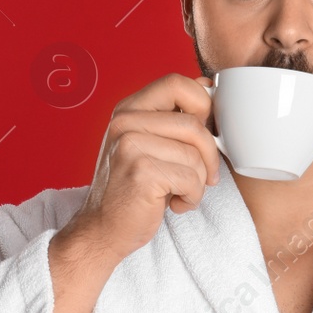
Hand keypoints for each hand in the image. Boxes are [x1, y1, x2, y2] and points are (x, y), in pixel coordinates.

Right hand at [61, 73, 221, 262]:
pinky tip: (173, 204)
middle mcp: (125, 122)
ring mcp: (130, 146)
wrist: (103, 229)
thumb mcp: (150, 144)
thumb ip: (174, 116)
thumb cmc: (133, 189)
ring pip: (196, 155)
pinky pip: (191, 179)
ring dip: (199, 181)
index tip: (204, 133)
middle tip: (205, 175)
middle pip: (194, 123)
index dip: (202, 105)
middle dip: (209, 155)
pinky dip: (192, 198)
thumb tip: (208, 85)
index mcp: (129, 109)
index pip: (177, 83)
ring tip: (180, 192)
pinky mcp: (141, 172)